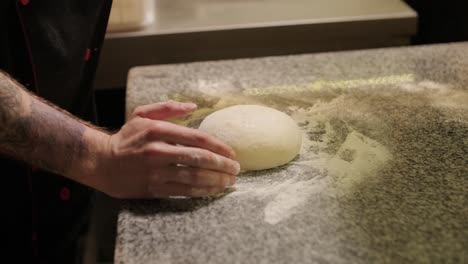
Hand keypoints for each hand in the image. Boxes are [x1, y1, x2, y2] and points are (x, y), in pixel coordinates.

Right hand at [94, 101, 239, 198]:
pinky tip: (214, 190)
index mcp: (158, 130)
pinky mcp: (153, 188)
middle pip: (199, 159)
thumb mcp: (142, 115)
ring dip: (216, 180)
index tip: (231, 152)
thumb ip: (168, 108)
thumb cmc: (126, 138)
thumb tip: (193, 105)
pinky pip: (183, 190)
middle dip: (222, 165)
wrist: (102, 162)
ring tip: (230, 181)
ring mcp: (155, 171)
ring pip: (194, 177)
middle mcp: (158, 150)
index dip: (219, 146)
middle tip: (236, 169)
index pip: (197, 138)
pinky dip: (202, 191)